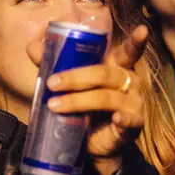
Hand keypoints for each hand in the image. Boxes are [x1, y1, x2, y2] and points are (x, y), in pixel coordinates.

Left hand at [39, 25, 149, 174]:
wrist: (92, 143)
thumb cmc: (84, 106)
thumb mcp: (69, 84)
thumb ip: (54, 64)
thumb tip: (32, 46)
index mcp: (116, 67)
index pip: (127, 52)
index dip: (136, 42)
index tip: (142, 30)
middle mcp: (129, 82)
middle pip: (104, 74)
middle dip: (75, 77)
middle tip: (51, 83)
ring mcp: (134, 103)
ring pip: (107, 97)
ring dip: (78, 101)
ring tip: (54, 105)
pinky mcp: (134, 125)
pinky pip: (129, 120)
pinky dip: (123, 119)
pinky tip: (116, 118)